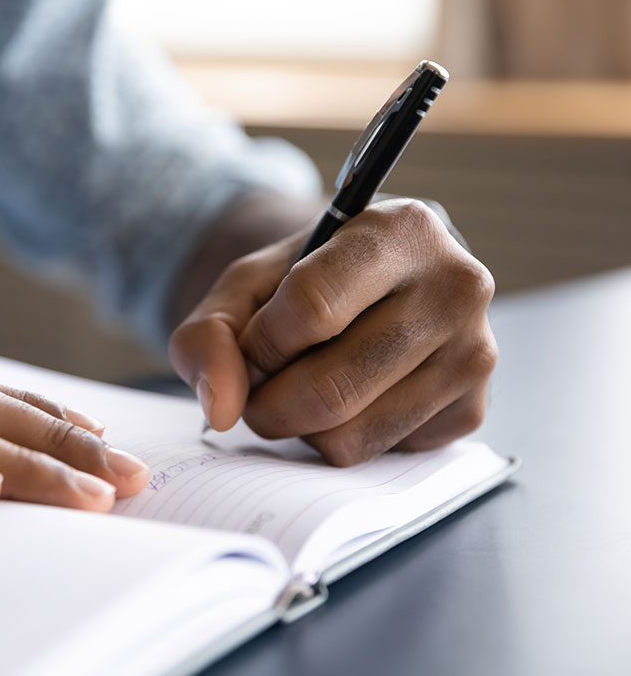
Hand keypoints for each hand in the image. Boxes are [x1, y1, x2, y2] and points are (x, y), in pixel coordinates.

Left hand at [170, 198, 495, 465]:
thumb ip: (209, 335)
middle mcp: (456, 286)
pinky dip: (343, 439)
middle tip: (259, 388)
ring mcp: (475, 353)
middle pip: (330, 388)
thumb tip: (223, 410)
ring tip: (303, 386)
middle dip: (269, 404)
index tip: (252, 346)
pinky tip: (350, 398)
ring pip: (351, 435)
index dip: (261, 345)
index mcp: (402, 229)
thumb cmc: (304, 281)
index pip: (312, 309)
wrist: (372, 288)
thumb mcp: (244, 286)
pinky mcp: (474, 410)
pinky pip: (380, 456)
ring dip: (301, 428)